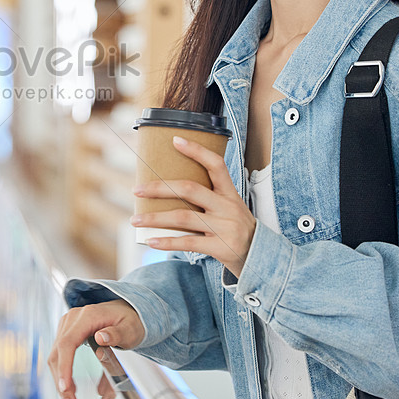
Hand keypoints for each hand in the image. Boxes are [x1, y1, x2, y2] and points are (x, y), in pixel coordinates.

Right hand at [46, 300, 144, 398]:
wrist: (129, 312)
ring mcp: (68, 325)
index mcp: (88, 316)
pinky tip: (70, 388)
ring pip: (56, 356)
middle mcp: (73, 319)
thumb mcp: (131, 329)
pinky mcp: (67, 333)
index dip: (64, 367)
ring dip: (60, 380)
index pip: (68, 343)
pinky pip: (60, 355)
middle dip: (61, 381)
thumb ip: (117, 334)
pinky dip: (63, 373)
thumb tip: (100, 338)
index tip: (65, 387)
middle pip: (58, 352)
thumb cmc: (131, 321)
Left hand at [130, 134, 255, 278]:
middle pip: (189, 189)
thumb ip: (208, 199)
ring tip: (136, 220)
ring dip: (155, 218)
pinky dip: (167, 242)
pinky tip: (151, 240)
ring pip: (183, 217)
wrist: (262, 258)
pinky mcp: (220, 247)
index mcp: (230, 193)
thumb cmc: (238, 229)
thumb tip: (169, 192)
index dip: (196, 151)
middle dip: (160, 188)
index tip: (175, 140)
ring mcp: (224, 227)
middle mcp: (227, 207)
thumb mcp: (230, 208)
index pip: (216, 165)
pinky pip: (188, 243)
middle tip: (137, 189)